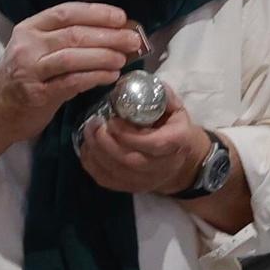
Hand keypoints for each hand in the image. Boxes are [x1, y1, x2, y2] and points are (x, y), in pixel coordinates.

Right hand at [0, 2, 139, 146]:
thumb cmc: (22, 79)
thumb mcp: (36, 50)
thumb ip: (65, 40)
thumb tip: (112, 33)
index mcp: (30, 28)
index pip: (66, 12)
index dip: (96, 13)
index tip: (121, 17)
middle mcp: (28, 45)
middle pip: (74, 34)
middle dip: (108, 35)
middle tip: (133, 39)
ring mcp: (30, 70)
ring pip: (72, 57)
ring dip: (103, 56)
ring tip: (124, 58)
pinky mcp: (36, 94)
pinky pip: (71, 82)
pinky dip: (94, 77)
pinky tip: (111, 76)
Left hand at [77, 84, 209, 195]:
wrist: (182, 163)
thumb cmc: (175, 129)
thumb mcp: (176, 109)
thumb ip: (160, 95)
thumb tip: (137, 82)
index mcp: (176, 143)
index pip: (151, 144)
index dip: (128, 134)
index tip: (112, 120)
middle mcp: (161, 166)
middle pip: (129, 160)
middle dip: (106, 142)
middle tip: (95, 123)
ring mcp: (145, 181)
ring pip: (115, 172)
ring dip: (96, 151)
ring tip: (89, 131)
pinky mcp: (131, 188)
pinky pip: (106, 180)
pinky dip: (91, 165)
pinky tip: (88, 148)